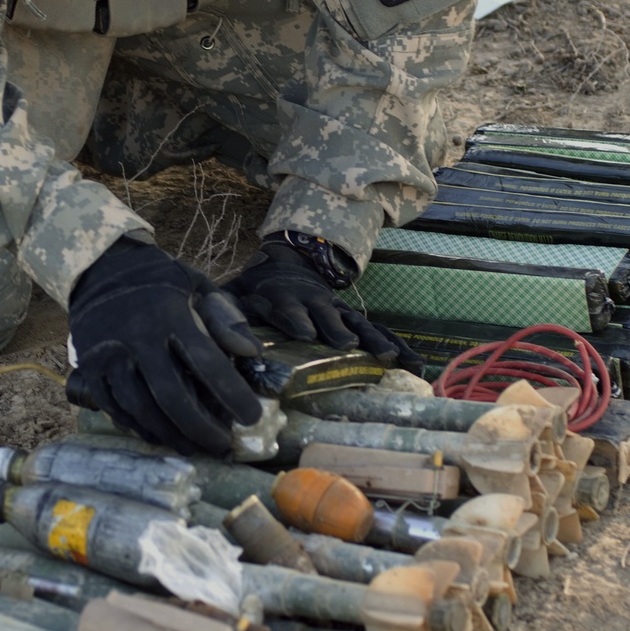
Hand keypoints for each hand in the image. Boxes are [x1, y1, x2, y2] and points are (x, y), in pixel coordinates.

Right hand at [68, 239, 262, 455]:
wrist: (96, 268)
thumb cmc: (157, 279)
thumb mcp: (195, 284)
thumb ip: (224, 317)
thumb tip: (254, 353)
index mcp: (169, 316)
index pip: (206, 362)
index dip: (231, 393)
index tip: (252, 416)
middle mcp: (137, 339)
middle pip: (171, 397)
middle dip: (200, 428)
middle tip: (223, 445)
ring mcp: (110, 357)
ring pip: (141, 409)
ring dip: (171, 435)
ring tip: (195, 448)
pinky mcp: (90, 370)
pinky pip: (115, 409)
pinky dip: (139, 427)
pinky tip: (160, 437)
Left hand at [224, 238, 423, 372]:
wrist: (286, 264)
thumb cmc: (254, 288)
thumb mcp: (232, 294)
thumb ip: (223, 311)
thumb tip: (212, 329)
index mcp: (283, 298)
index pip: (288, 309)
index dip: (294, 319)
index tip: (302, 332)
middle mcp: (314, 304)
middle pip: (328, 317)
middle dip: (337, 331)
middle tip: (347, 346)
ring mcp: (337, 311)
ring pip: (358, 325)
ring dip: (374, 340)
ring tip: (392, 358)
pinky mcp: (352, 319)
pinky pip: (378, 333)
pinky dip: (398, 347)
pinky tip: (417, 366)